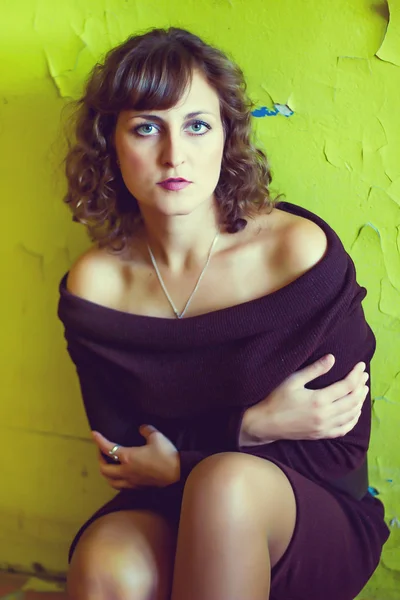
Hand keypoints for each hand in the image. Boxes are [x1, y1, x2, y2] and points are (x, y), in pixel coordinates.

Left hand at [92, 425, 179, 488]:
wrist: (178, 473)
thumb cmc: (166, 454)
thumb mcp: (157, 437)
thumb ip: (147, 430)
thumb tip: (142, 428)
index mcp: (128, 457)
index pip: (108, 448)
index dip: (99, 440)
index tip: (93, 434)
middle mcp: (126, 471)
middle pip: (104, 469)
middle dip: (100, 460)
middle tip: (102, 452)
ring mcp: (132, 481)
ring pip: (111, 481)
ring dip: (106, 473)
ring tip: (109, 465)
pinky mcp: (138, 487)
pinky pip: (121, 486)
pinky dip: (116, 480)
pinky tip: (121, 475)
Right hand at [240, 355, 368, 445]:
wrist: (266, 423)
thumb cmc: (276, 399)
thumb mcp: (293, 380)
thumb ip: (314, 370)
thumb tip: (332, 358)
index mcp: (319, 400)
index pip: (347, 385)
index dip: (356, 374)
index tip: (360, 365)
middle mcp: (325, 415)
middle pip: (352, 400)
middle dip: (361, 386)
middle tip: (364, 375)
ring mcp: (324, 427)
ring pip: (351, 415)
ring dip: (360, 402)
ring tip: (362, 390)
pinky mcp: (321, 435)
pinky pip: (344, 429)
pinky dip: (353, 420)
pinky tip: (354, 412)